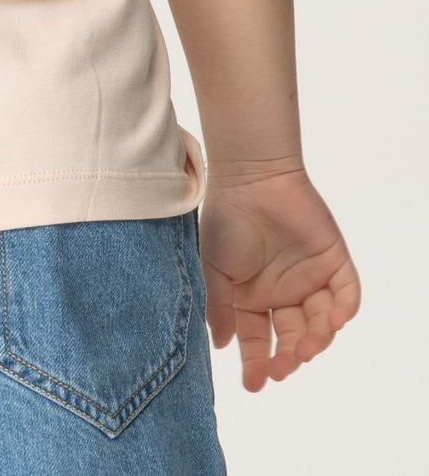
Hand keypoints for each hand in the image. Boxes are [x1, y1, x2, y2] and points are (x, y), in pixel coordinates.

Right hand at [199, 166, 360, 391]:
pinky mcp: (333, 261)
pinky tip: (334, 321)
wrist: (251, 177)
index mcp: (252, 298)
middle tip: (282, 369)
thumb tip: (222, 346)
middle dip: (288, 358)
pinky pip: (346, 293)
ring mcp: (310, 279)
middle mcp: (282, 293)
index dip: (256, 362)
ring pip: (320, 322)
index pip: (258, 339)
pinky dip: (344, 310)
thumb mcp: (213, 268)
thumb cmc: (226, 219)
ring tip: (305, 350)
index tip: (254, 383)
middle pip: (293, 338)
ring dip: (315, 340)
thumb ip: (219, 307)